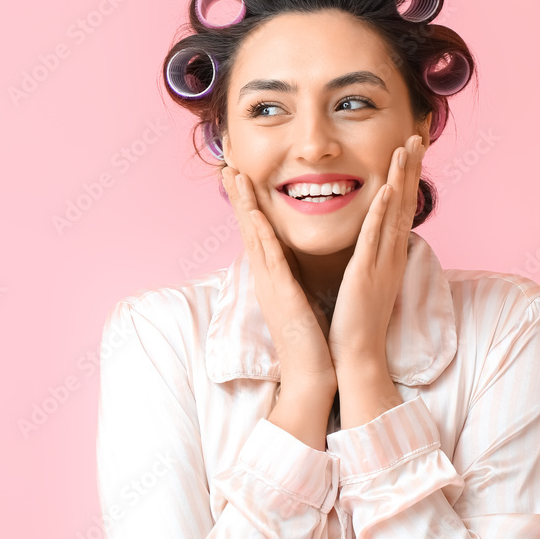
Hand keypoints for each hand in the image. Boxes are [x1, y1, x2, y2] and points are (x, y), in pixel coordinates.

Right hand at [221, 166, 336, 392]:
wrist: (311, 374)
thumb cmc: (311, 339)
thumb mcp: (301, 298)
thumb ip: (295, 277)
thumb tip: (296, 260)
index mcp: (273, 278)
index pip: (258, 233)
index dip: (249, 204)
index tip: (243, 178)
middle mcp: (265, 278)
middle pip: (248, 228)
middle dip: (239, 196)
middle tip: (228, 165)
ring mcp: (270, 285)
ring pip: (253, 236)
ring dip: (244, 205)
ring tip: (235, 177)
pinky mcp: (281, 294)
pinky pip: (270, 259)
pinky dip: (261, 234)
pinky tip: (256, 214)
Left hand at [327, 134, 425, 370]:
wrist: (357, 356)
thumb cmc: (356, 322)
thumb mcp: (365, 280)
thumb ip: (367, 257)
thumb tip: (366, 242)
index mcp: (388, 255)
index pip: (400, 208)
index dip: (406, 177)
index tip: (409, 150)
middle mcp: (391, 255)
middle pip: (405, 202)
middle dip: (411, 168)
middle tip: (417, 136)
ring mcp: (381, 263)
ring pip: (394, 212)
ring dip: (402, 178)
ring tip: (407, 148)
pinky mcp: (366, 273)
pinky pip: (376, 237)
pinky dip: (382, 211)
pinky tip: (386, 188)